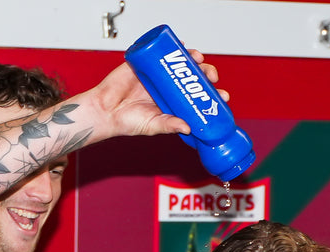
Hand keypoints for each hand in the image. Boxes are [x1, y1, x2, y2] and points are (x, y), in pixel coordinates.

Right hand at [95, 57, 225, 139]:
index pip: (198, 97)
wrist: (105, 111)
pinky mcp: (145, 62)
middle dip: (206, 74)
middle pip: (193, 77)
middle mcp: (168, 87)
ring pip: (180, 62)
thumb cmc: (128, 122)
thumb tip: (187, 127)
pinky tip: (183, 46)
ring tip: (199, 60)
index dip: (211, 95)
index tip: (223, 96)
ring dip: (193, 58)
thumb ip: (170, 125)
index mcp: (174, 103)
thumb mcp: (154, 126)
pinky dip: (172, 46)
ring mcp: (158, 73)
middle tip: (212, 77)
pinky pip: (160, 50)